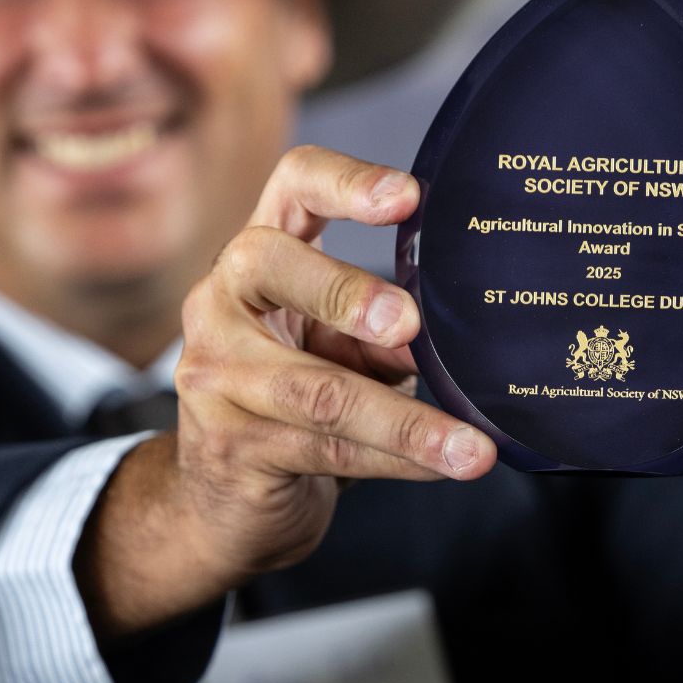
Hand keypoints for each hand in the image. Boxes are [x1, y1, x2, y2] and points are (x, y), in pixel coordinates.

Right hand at [75, 145, 495, 637]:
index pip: (293, 184)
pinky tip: (442, 465)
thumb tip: (435, 341)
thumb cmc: (293, 403)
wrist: (218, 500)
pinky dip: (396, 460)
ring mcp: (213, 373)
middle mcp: (220, 299)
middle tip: (408, 322)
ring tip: (469, 446)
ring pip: (315, 390)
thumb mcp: (337, 350)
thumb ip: (378, 336)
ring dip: (405, 421)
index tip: (407, 198)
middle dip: (344, 291)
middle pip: (270, 263)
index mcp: (260, 257)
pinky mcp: (227, 444)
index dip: (346, 181)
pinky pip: (325, 449)